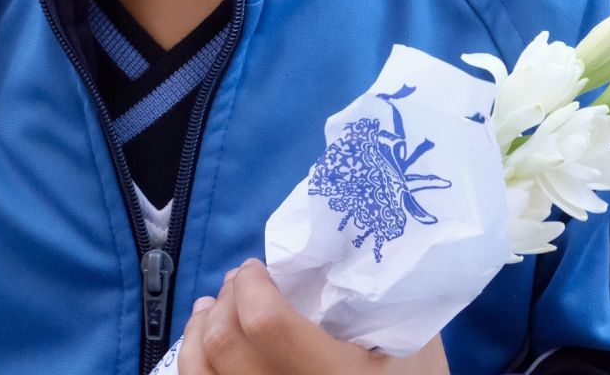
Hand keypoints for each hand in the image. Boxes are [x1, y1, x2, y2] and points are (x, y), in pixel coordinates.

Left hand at [175, 260, 449, 374]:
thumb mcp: (413, 339)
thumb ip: (379, 298)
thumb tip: (335, 247)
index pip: (266, 323)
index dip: (251, 286)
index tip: (257, 269)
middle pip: (224, 344)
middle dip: (225, 300)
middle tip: (242, 282)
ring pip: (201, 373)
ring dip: (200, 330)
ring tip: (212, 308)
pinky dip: (196, 361)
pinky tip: (206, 345)